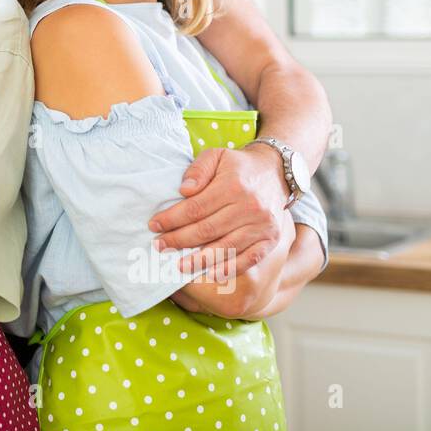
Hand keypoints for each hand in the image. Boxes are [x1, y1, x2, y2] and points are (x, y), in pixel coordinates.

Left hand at [148, 144, 289, 278]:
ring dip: (200, 260)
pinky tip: (212, 274)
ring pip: (226, 248)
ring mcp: (262, 226)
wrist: (276, 171)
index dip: (172, 219)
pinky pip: (249, 259)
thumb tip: (183, 190)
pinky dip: (230, 269)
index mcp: (233, 185)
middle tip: (160, 246)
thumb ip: (198, 170)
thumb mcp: (216, 155)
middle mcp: (250, 207)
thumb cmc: (239, 166)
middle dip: (179, 240)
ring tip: (179, 265)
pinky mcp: (271, 239)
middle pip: (207, 230)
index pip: (195, 208)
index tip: (154, 225)